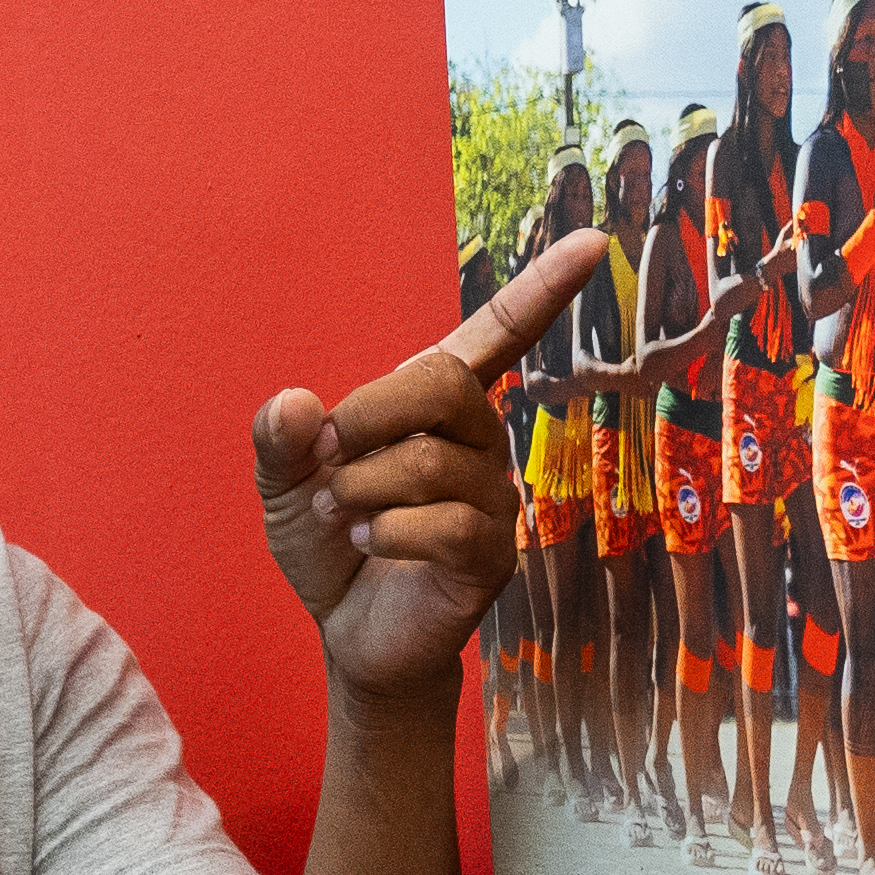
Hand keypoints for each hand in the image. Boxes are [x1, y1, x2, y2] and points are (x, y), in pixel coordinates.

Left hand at [256, 229, 597, 707]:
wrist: (350, 634)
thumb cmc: (331, 543)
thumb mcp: (285, 483)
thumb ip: (282, 440)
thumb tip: (297, 404)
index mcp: (439, 406)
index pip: (500, 335)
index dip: (543, 289)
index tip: (592, 240)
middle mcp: (480, 442)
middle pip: (445, 387)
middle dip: (368, 417)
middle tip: (327, 459)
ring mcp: (494, 499)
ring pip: (432, 464)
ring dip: (362, 490)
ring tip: (341, 516)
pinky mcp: (494, 557)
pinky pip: (450, 526)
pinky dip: (389, 533)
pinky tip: (370, 545)